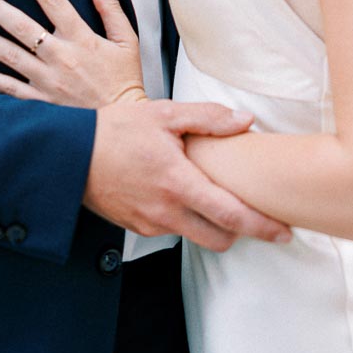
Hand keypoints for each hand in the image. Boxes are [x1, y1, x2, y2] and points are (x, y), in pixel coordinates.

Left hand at [0, 0, 145, 108]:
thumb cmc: (123, 81)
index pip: (55, 1)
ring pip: (8, 56)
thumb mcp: (126, 40)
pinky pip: (8, 89)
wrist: (121, 126)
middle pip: (21, 27)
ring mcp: (46, 82)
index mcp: (81, 39)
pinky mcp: (40, 102)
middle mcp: (60, 58)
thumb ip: (109, 7)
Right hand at [85, 98, 292, 250]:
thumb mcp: (163, 114)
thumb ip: (207, 118)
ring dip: (212, 224)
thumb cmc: (114, 131)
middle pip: (220, 238)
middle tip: (253, 212)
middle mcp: (166, 211)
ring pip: (197, 236)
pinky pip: (173, 230)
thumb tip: (244, 121)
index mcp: (178, 183)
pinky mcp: (137, 227)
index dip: (263, 227)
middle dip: (242, 231)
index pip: (231, 215)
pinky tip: (183, 195)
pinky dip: (186, 219)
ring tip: (215, 197)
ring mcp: (151, 223)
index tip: (284, 231)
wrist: (68, 155)